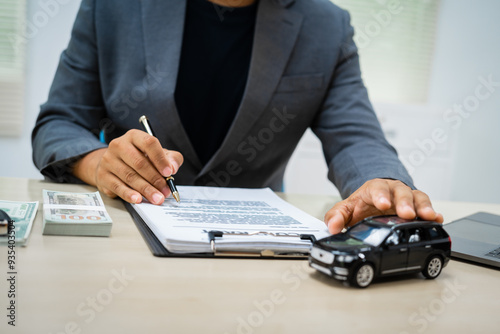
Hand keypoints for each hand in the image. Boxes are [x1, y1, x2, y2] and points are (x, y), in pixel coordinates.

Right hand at [72, 129, 183, 204]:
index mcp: (134, 136)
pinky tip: (138, 199)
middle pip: (139, 163)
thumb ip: (171, 158)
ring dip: (145, 189)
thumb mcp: (157, 154)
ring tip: (157, 198)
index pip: (149, 143)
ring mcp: (109, 160)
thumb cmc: (139, 158)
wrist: (113, 165)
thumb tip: (173, 167)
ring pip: (129, 176)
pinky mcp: (103, 175)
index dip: (160, 159)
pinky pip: (117, 186)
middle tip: (165, 190)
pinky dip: (129, 194)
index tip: (169, 172)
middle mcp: (119, 145)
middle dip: (155, 179)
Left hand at [324, 179, 442, 233]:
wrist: (374, 203)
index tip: (383, 205)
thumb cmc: (362, 206)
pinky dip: (433, 214)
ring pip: (418, 198)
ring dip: (423, 207)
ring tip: (429, 216)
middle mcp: (393, 191)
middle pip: (401, 192)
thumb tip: (332, 227)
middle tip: (407, 213)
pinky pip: (427, 208)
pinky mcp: (417, 208)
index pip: (377, 188)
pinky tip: (437, 220)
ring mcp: (407, 198)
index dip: (381, 195)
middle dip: (405, 202)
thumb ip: (336, 216)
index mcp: (374, 189)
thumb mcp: (346, 210)